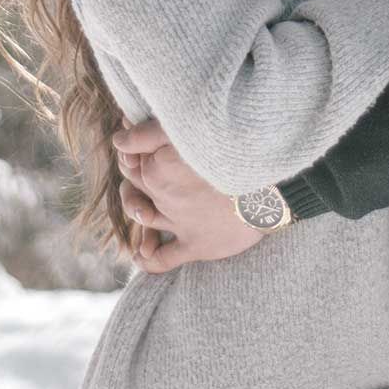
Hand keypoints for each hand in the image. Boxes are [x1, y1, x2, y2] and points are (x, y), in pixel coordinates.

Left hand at [115, 121, 271, 271]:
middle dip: (132, 180)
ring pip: (144, 221)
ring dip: (137, 213)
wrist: (270, 184)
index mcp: (155, 168)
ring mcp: (177, 224)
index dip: (133, 152)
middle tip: (138, 171)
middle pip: (134, 189)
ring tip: (139, 208)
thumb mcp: (187, 130)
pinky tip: (141, 255)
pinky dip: (148, 259)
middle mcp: (160, 198)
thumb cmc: (233, 148)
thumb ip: (148, 132)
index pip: (130, 160)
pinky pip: (163, 259)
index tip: (140, 147)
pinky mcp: (195, 245)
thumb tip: (118, 138)